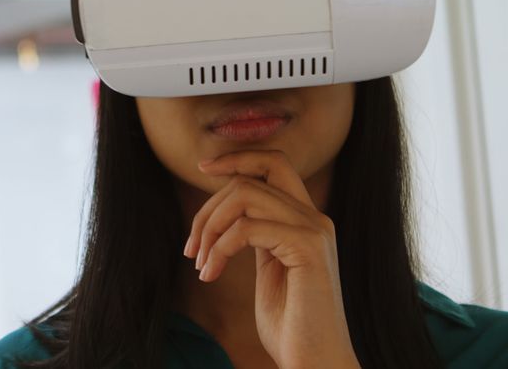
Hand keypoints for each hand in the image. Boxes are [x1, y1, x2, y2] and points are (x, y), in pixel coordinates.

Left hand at [183, 150, 360, 368]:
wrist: (317, 362)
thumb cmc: (291, 326)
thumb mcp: (269, 269)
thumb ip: (257, 236)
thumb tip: (225, 213)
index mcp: (305, 220)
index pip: (273, 163)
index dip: (236, 159)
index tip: (202, 168)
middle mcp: (314, 218)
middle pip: (251, 177)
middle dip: (209, 206)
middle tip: (190, 248)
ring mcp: (314, 230)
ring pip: (245, 196)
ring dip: (210, 227)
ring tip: (200, 262)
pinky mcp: (308, 249)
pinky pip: (247, 229)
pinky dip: (219, 248)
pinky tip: (210, 274)